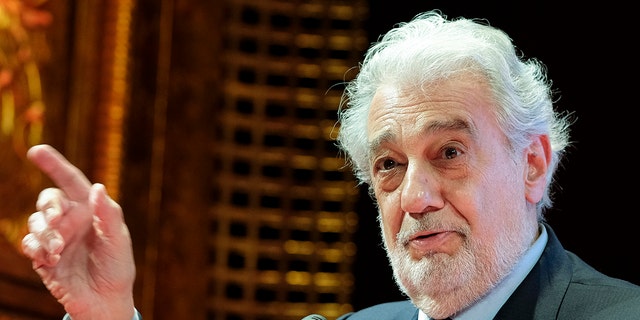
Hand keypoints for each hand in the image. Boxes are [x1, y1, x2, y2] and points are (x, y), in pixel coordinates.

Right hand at [21, 144, 135, 319]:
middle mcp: (70, 220)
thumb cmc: (117, 266)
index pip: (71, 181)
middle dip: (49, 206)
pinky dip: (36, 248)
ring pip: (35, 222)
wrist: (106, 300)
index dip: (54, 164)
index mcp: (90, 209)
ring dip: (44, 233)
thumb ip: (109, 214)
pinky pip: (29, 244)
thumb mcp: (119, 241)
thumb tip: (99, 187)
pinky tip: (50, 259)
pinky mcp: (43, 257)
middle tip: (56, 218)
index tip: (36, 151)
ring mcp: (55, 238)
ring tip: (58, 250)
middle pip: (48, 200)